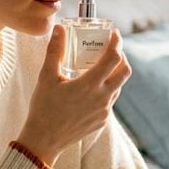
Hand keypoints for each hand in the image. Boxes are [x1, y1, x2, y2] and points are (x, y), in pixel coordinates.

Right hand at [15, 24, 130, 163]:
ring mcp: (104, 111)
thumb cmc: (43, 107)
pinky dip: (106, 89)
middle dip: (121, 57)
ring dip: (114, 73)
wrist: (44, 140)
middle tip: (110, 49)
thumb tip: (59, 29)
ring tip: (99, 67)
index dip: (117, 42)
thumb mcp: (46, 76)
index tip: (114, 33)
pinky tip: (91, 88)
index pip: (114, 58)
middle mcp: (102, 98)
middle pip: (125, 71)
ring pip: (118, 86)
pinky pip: (110, 100)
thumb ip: (54, 51)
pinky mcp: (102, 121)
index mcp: (89, 85)